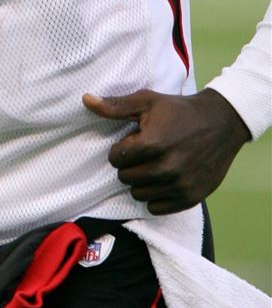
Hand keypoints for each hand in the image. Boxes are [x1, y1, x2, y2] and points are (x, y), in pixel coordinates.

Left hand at [82, 87, 250, 214]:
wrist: (221, 123)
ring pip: (139, 194)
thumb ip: (115, 106)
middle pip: (125, 178)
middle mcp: (166, 168)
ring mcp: (179, 185)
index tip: (133, 142)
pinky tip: (164, 180)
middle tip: (145, 154)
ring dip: (142, 181)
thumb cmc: (179, 111)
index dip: (120, 149)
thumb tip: (86, 99)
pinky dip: (156, 196)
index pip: (116, 159)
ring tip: (154, 165)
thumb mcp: (147, 102)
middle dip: (130, 165)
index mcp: (153, 143)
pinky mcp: (190, 198)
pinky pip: (156, 208)